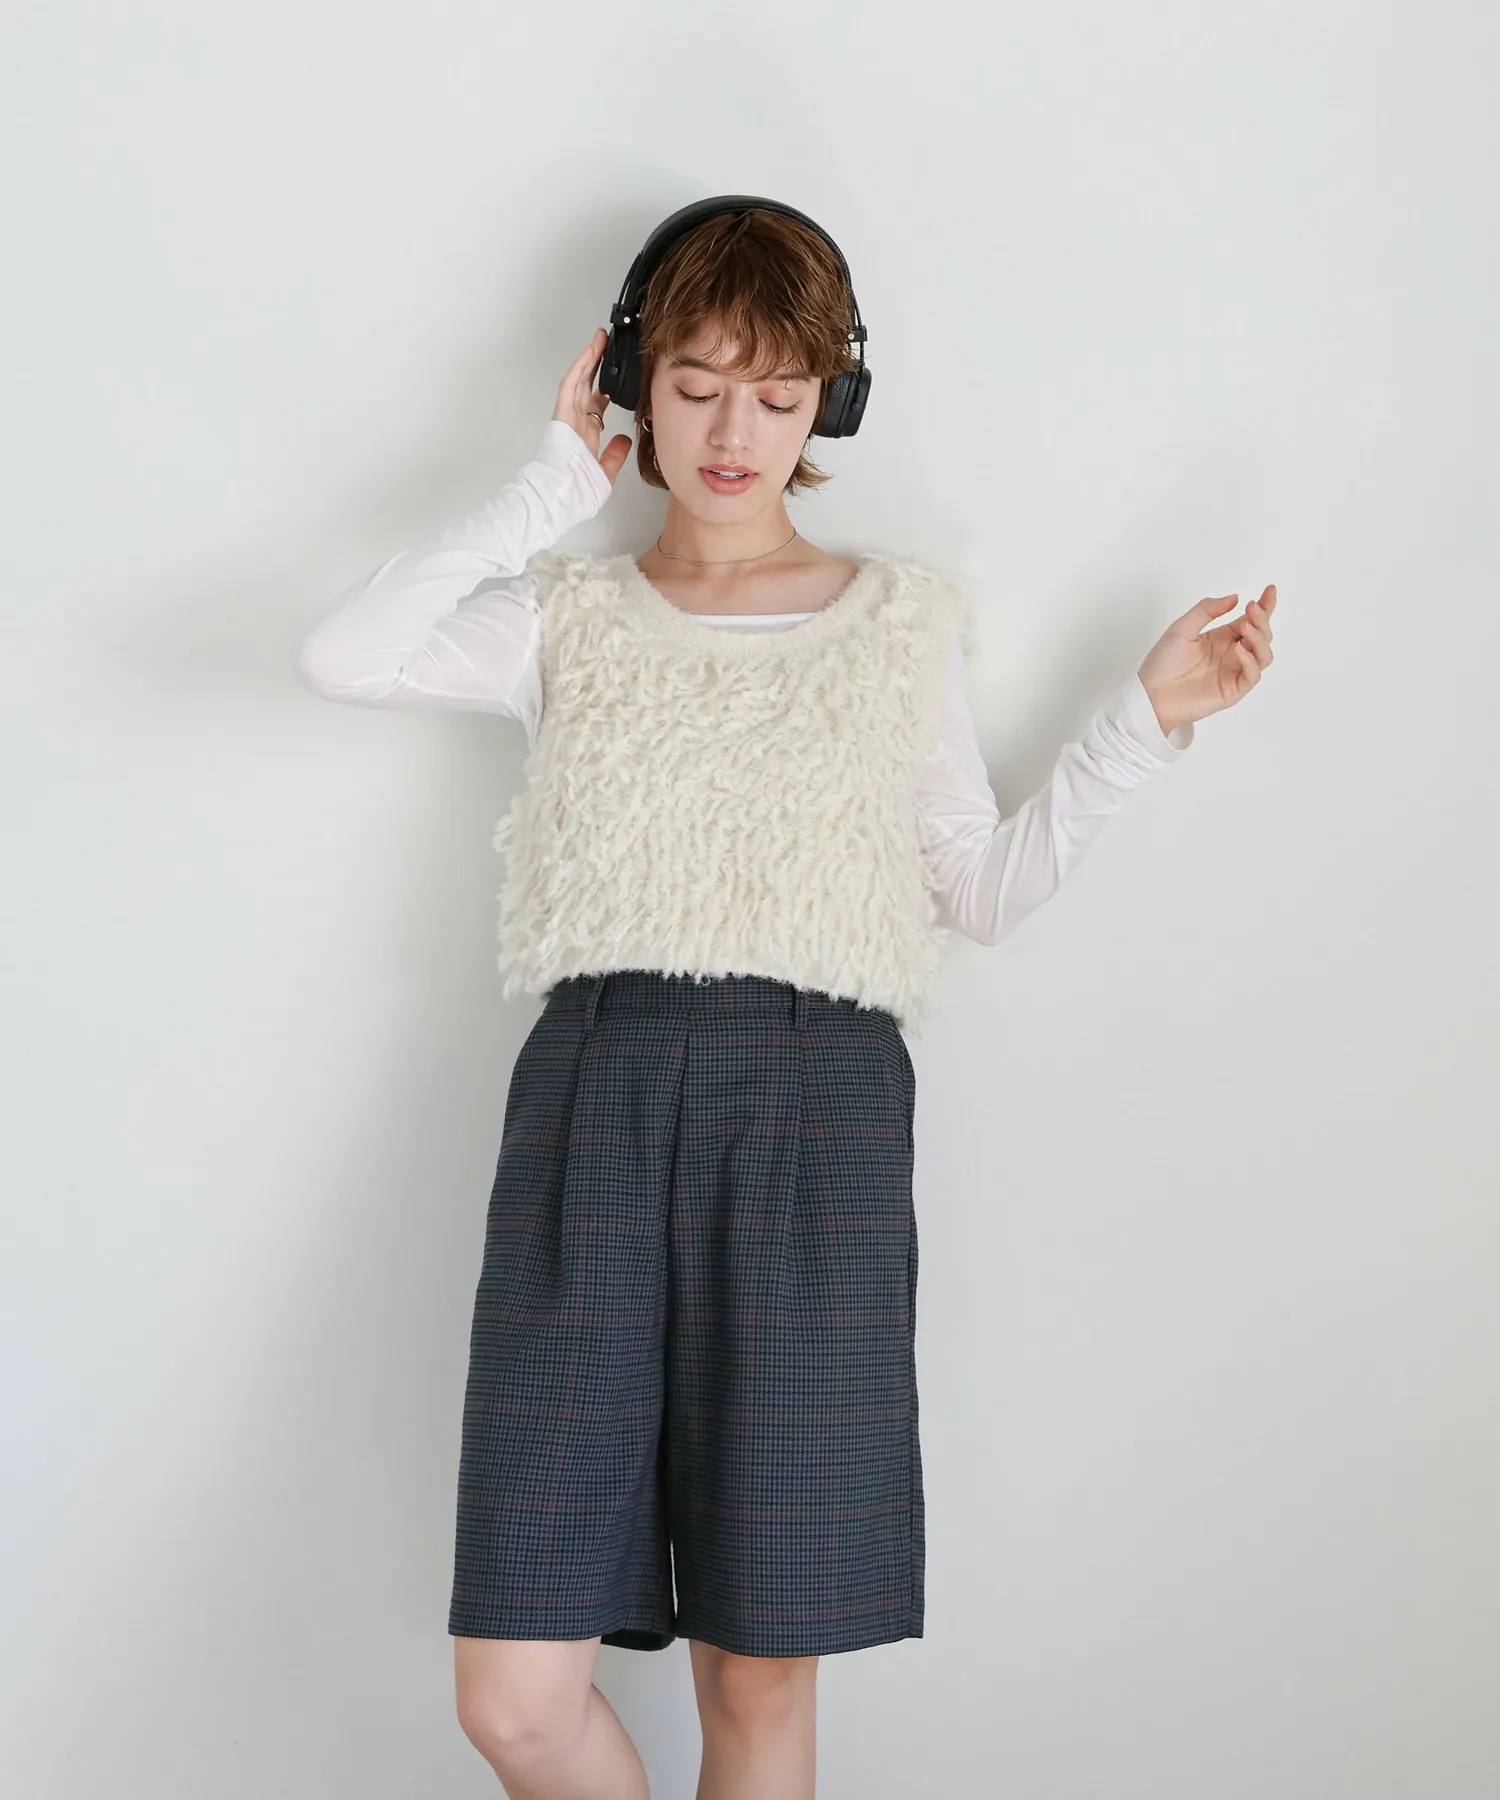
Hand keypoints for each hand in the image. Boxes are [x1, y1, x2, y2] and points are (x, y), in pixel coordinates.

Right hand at [552, 327, 632, 486]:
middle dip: (598, 365)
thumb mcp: (605, 473)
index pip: (596, 407)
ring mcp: (567, 416)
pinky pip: (570, 384)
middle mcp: (575, 423)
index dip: (606, 390)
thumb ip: (614, 455)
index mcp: (585, 436)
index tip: (617, 379)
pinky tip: (591, 350)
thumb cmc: (575, 493)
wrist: (559, 498)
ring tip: (601, 338)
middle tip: (609, 347)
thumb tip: (625, 440)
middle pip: (587, 386)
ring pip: (579, 379)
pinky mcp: (561, 412)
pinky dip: (580, 366)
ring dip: (590, 357)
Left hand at [1136, 585, 1277, 733]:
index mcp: (1223, 638)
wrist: (1150, 694)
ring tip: (1246, 628)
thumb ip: (1206, 610)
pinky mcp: (1232, 691)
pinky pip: (1253, 675)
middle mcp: (1232, 654)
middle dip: (1262, 619)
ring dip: (1260, 639)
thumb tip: (1234, 597)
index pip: (1250, 620)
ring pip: (1264, 655)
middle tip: (1252, 608)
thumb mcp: (1182, 628)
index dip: (1264, 605)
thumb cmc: (1162, 662)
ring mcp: (1234, 672)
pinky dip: (1250, 661)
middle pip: (1262, 635)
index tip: (1270, 589)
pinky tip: (1238, 650)